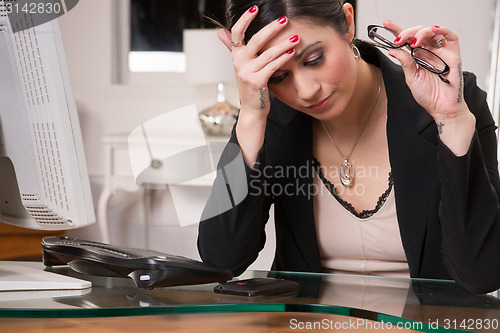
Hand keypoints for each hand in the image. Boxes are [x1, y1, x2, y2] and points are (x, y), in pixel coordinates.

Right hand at [217, 6, 299, 117]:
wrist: (252, 109)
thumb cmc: (251, 86)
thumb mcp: (241, 65)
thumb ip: (233, 48)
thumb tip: (221, 32)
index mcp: (236, 56)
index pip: (236, 33)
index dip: (244, 19)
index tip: (255, 8)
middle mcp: (239, 63)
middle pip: (255, 40)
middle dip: (272, 28)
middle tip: (284, 20)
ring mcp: (247, 73)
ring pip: (268, 54)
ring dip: (284, 44)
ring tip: (296, 37)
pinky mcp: (256, 82)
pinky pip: (273, 66)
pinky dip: (283, 58)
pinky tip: (292, 52)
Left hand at [384, 20, 474, 155]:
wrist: (442, 108)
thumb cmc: (429, 96)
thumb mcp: (411, 78)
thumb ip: (405, 62)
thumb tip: (393, 50)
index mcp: (418, 57)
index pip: (407, 39)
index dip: (397, 30)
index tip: (386, 24)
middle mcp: (429, 52)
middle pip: (418, 33)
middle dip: (407, 33)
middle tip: (399, 40)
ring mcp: (441, 52)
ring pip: (432, 32)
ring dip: (421, 32)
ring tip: (413, 41)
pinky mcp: (453, 55)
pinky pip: (451, 37)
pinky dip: (442, 30)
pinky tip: (433, 31)